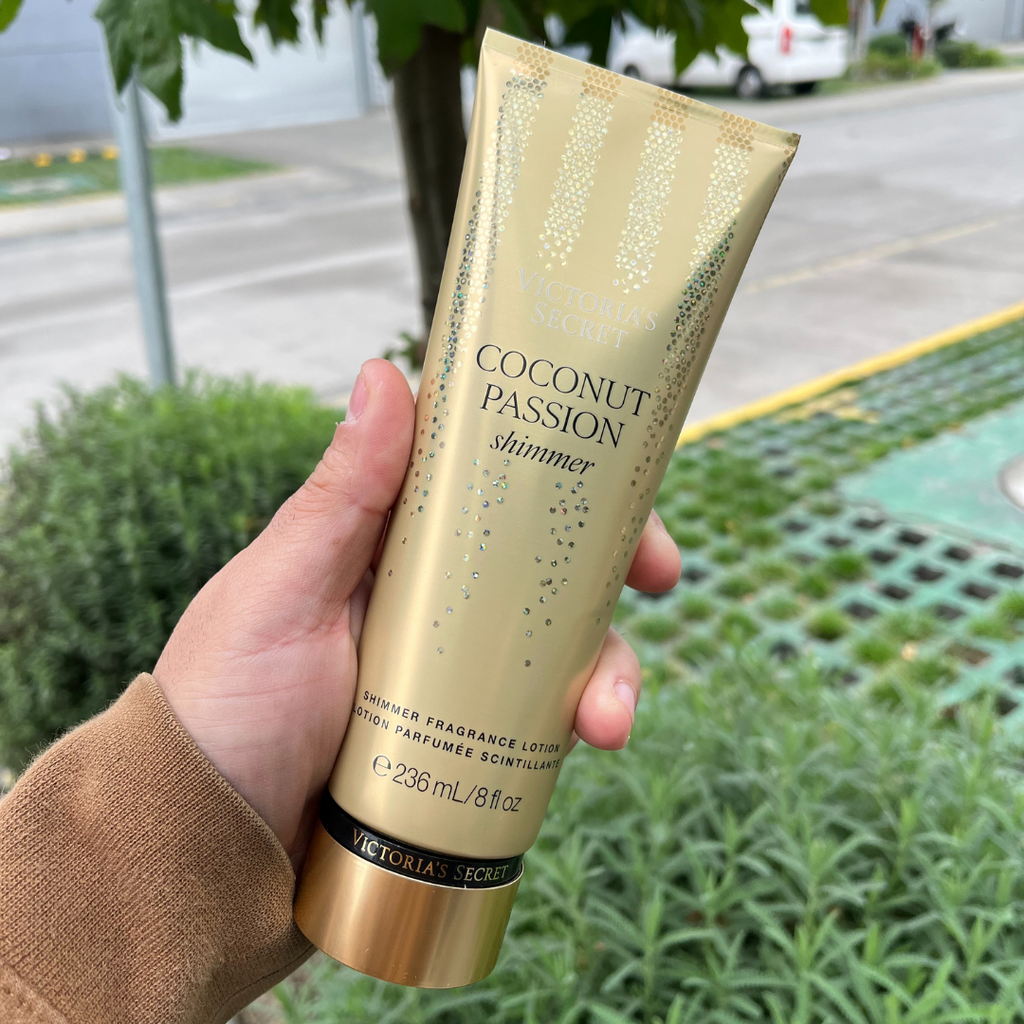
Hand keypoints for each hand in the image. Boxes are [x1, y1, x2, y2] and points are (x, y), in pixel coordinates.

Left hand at [154, 359, 680, 871]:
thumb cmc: (222, 705)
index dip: (556, 459)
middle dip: (612, 561)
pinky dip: (579, 722)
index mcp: (385, 542)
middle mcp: (428, 597)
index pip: (485, 475)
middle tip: (660, 574)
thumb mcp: (279, 592)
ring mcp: (453, 670)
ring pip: (559, 641)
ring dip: (609, 663)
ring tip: (611, 716)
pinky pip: (543, 716)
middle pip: (543, 556)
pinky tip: (594, 740)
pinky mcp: (468, 740)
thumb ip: (338, 495)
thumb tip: (383, 372)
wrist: (206, 852)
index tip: (616, 463)